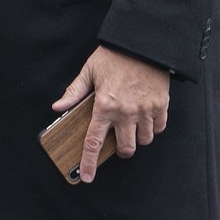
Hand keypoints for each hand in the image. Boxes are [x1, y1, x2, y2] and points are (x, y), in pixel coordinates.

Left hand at [53, 45, 171, 182]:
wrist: (143, 42)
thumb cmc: (115, 55)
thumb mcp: (89, 71)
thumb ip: (74, 92)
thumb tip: (58, 107)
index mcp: (105, 105)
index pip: (94, 141)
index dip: (89, 162)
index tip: (87, 177)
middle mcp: (126, 112)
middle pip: (126, 149)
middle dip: (122, 150)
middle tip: (118, 140)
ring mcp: (146, 111)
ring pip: (144, 141)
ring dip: (138, 137)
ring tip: (132, 124)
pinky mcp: (161, 106)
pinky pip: (159, 128)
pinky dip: (153, 127)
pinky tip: (146, 116)